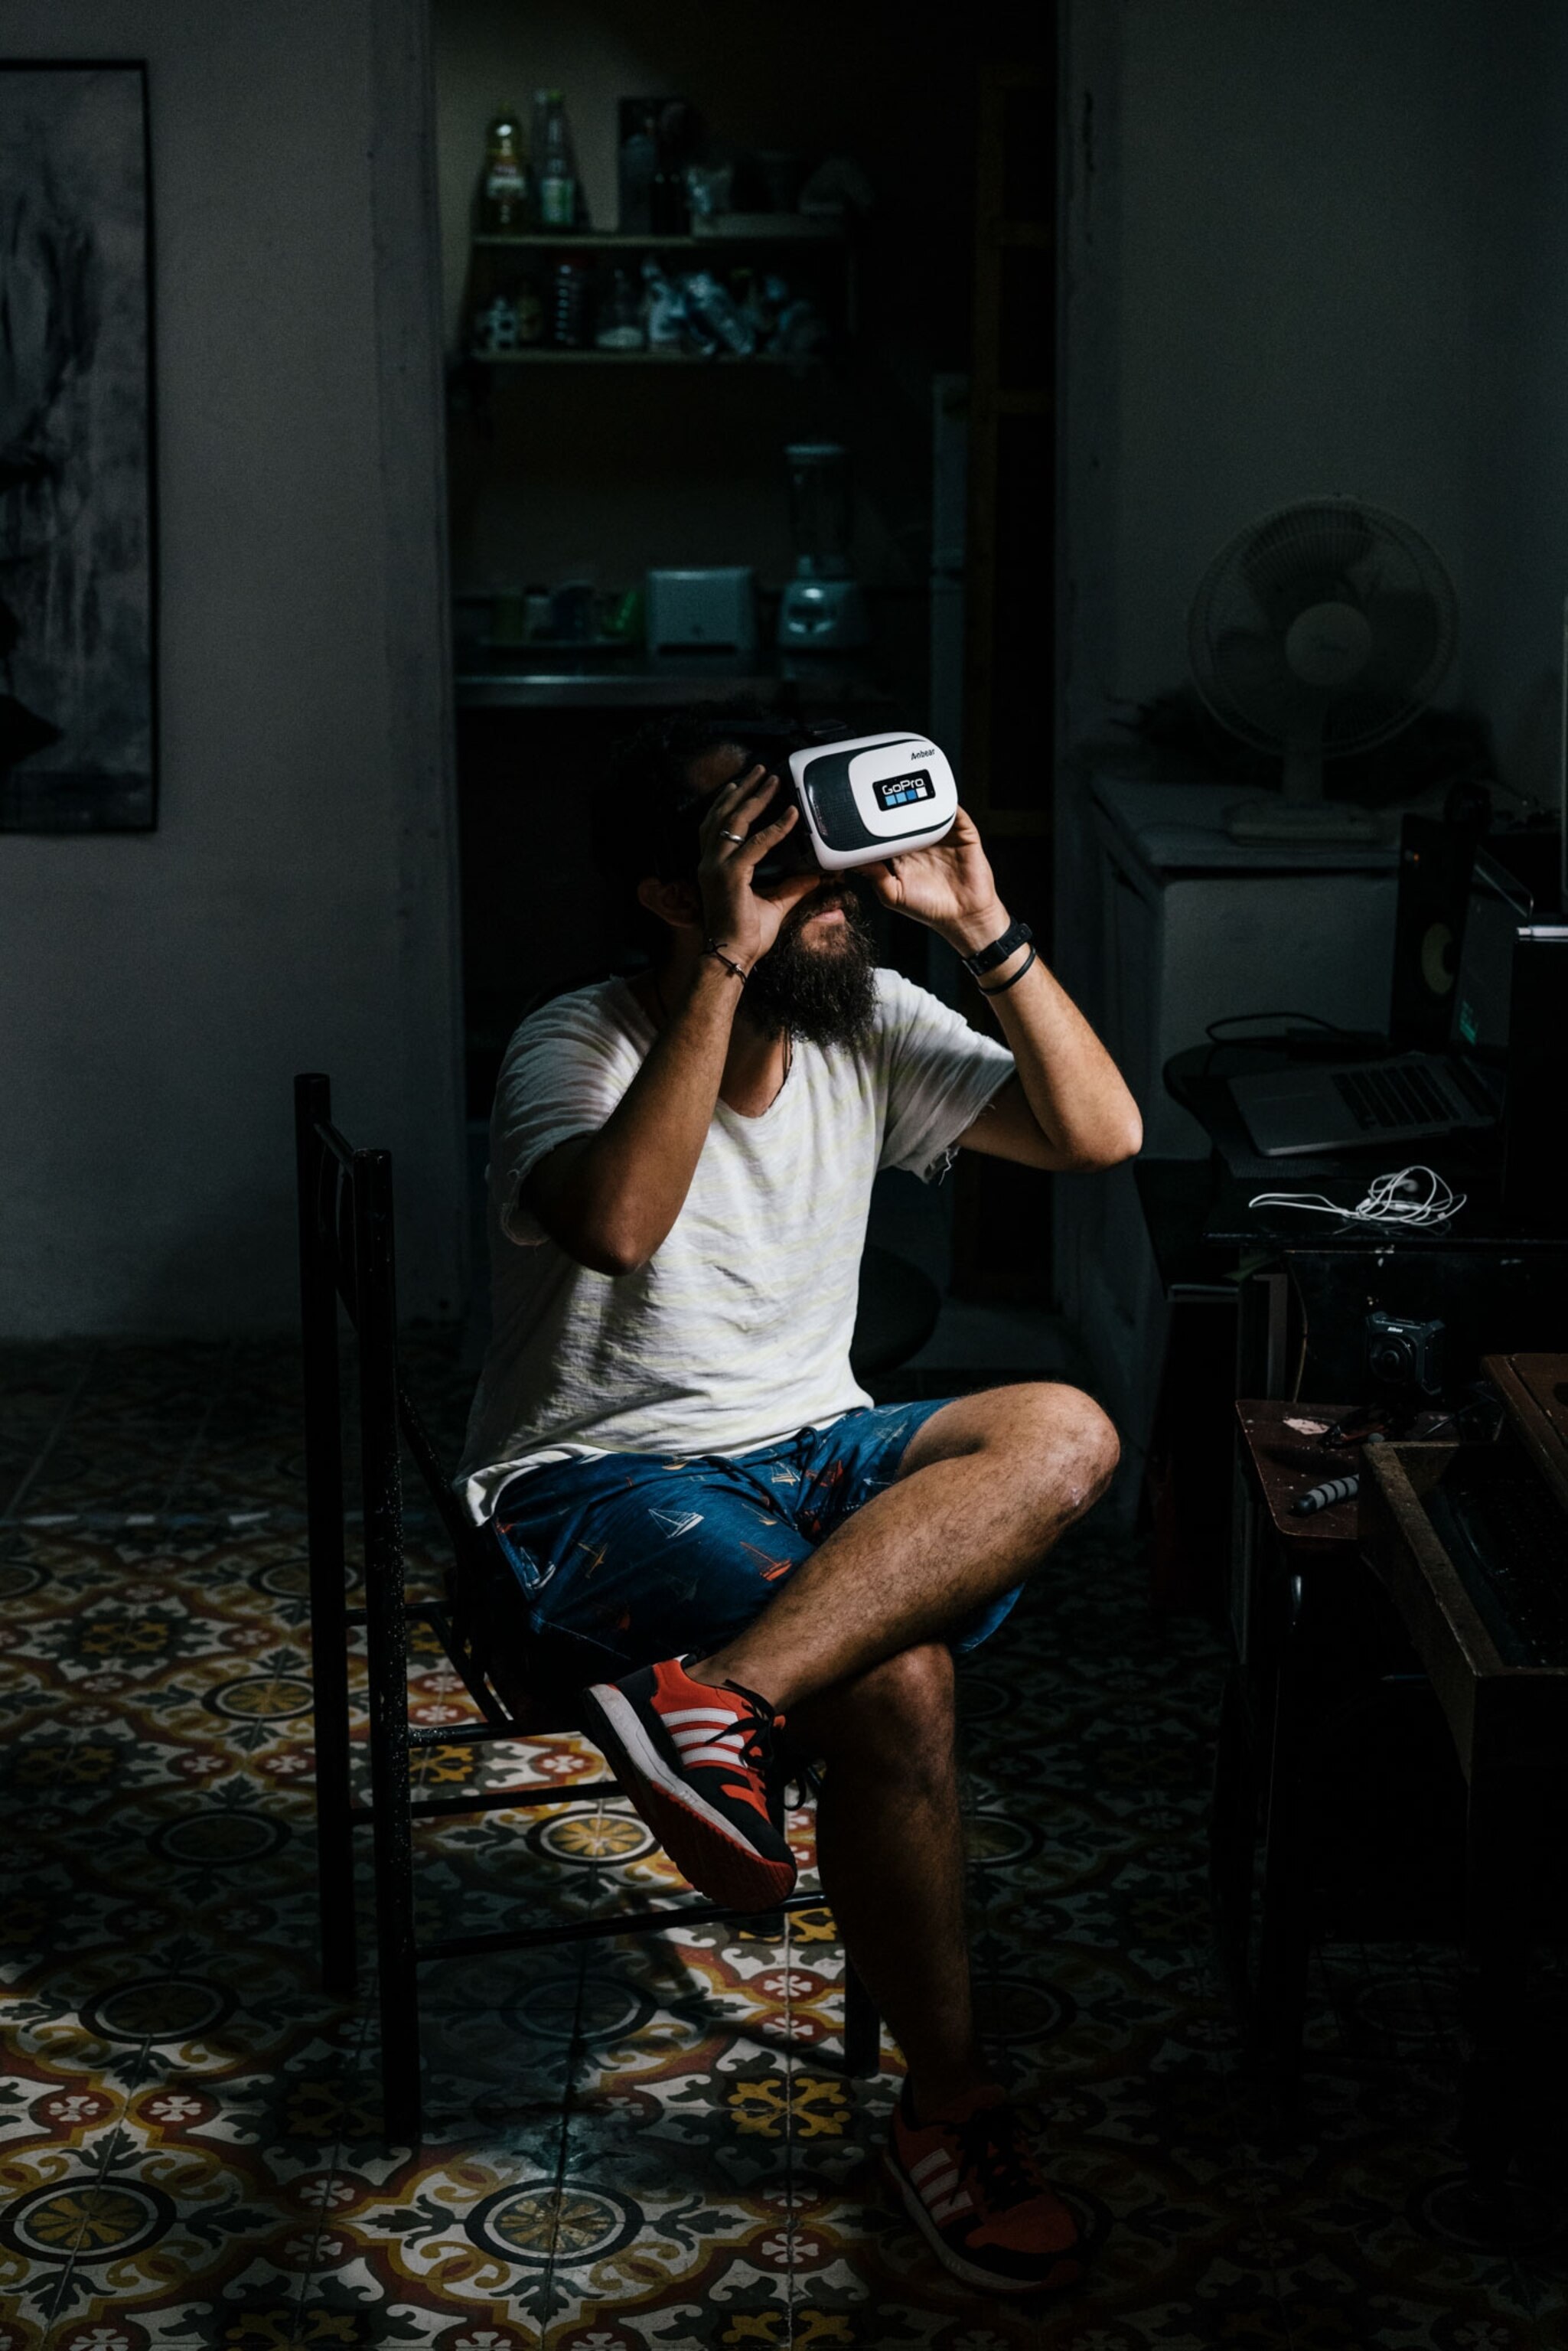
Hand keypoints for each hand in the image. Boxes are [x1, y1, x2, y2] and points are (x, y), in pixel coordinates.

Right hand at [696, 767, 819, 969]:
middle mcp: (710, 862)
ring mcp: (716, 867)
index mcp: (714, 866)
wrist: (732, 956)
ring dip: (755, 798)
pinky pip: (755, 844)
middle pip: (722, 815)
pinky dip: (774, 828)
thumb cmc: (746, 935)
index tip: (744, 786)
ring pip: (734, 822)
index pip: (717, 825)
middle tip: (761, 772)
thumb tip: (816, 874)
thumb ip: (793, 885)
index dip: (730, 802)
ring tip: (771, 781)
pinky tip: (791, 816)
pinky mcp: (730, 875)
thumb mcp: (775, 904)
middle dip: (743, 790)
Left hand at [861, 807, 1005, 955]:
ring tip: (908, 794)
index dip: (875, 821)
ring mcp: (942, 835)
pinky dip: (945, 803)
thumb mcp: (893, 895)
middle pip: (905, 814)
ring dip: (919, 800)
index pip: (886, 830)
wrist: (963, 916)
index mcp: (902, 852)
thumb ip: (875, 877)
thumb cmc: (928, 908)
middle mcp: (921, 840)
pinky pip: (954, 812)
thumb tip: (854, 860)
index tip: (864, 813)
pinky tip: (936, 801)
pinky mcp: (963, 833)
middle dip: (895, 805)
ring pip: (928, 809)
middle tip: (883, 796)